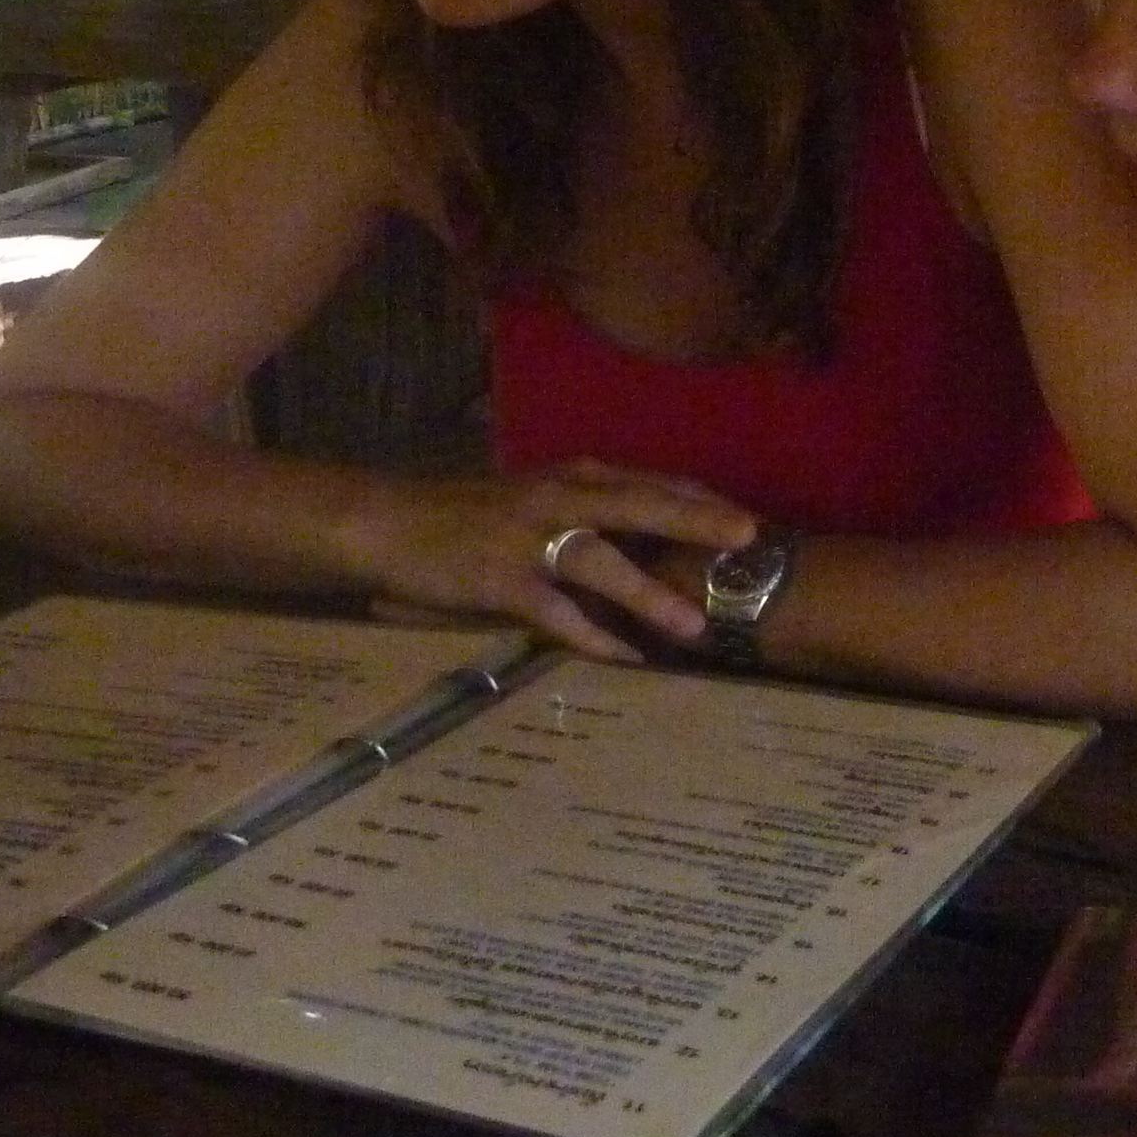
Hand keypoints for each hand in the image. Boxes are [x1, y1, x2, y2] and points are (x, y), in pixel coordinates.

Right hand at [349, 459, 757, 659]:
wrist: (387, 522)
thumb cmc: (466, 513)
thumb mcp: (533, 497)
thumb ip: (585, 511)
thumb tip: (647, 541)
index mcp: (571, 476)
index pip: (649, 482)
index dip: (699, 500)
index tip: (746, 520)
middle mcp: (556, 498)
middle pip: (638, 505)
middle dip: (695, 521)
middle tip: (748, 539)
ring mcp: (526, 539)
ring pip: (599, 562)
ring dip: (649, 594)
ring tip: (694, 627)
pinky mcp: (498, 580)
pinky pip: (554, 613)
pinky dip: (592, 638)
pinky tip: (626, 660)